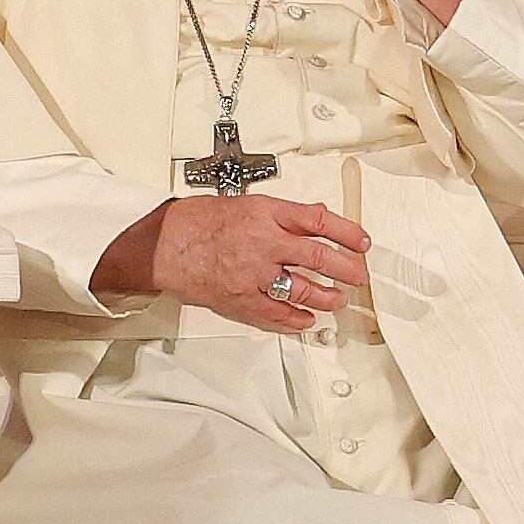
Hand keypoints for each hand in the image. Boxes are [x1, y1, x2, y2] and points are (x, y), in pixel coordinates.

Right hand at [95, 193, 371, 332]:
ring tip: (338, 299)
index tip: (361, 241)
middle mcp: (263, 243)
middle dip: (347, 268)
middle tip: (359, 274)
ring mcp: (253, 274)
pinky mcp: (241, 300)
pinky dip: (297, 320)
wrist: (162, 244)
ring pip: (303, 289)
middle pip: (318, 257)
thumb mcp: (245, 203)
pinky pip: (278, 315)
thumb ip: (282, 214)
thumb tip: (315, 217)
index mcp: (265, 214)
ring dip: (327, 297)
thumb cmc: (196, 222)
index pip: (318, 221)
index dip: (347, 232)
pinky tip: (308, 320)